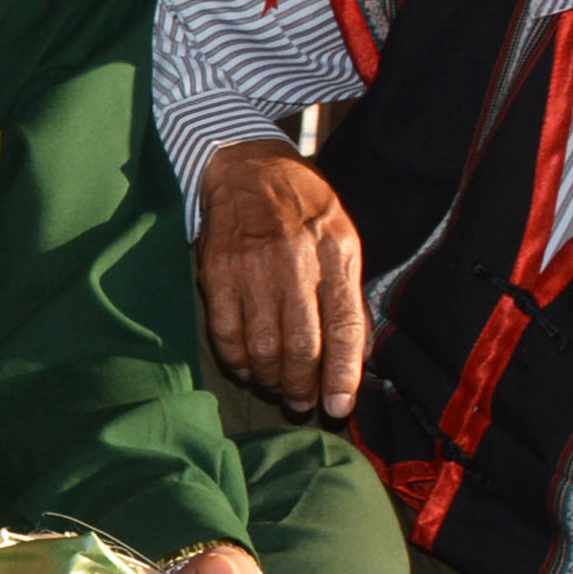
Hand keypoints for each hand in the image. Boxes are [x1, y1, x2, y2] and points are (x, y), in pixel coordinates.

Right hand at [196, 141, 368, 417]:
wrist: (246, 166)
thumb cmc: (302, 208)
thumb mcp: (341, 237)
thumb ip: (348, 292)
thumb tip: (356, 356)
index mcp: (335, 251)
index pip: (344, 327)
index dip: (343, 375)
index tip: (340, 407)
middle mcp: (295, 260)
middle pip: (302, 345)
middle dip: (304, 386)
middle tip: (303, 402)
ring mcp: (251, 266)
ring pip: (262, 347)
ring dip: (271, 379)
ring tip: (277, 387)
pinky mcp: (216, 271)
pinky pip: (226, 333)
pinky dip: (237, 361)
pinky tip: (247, 367)